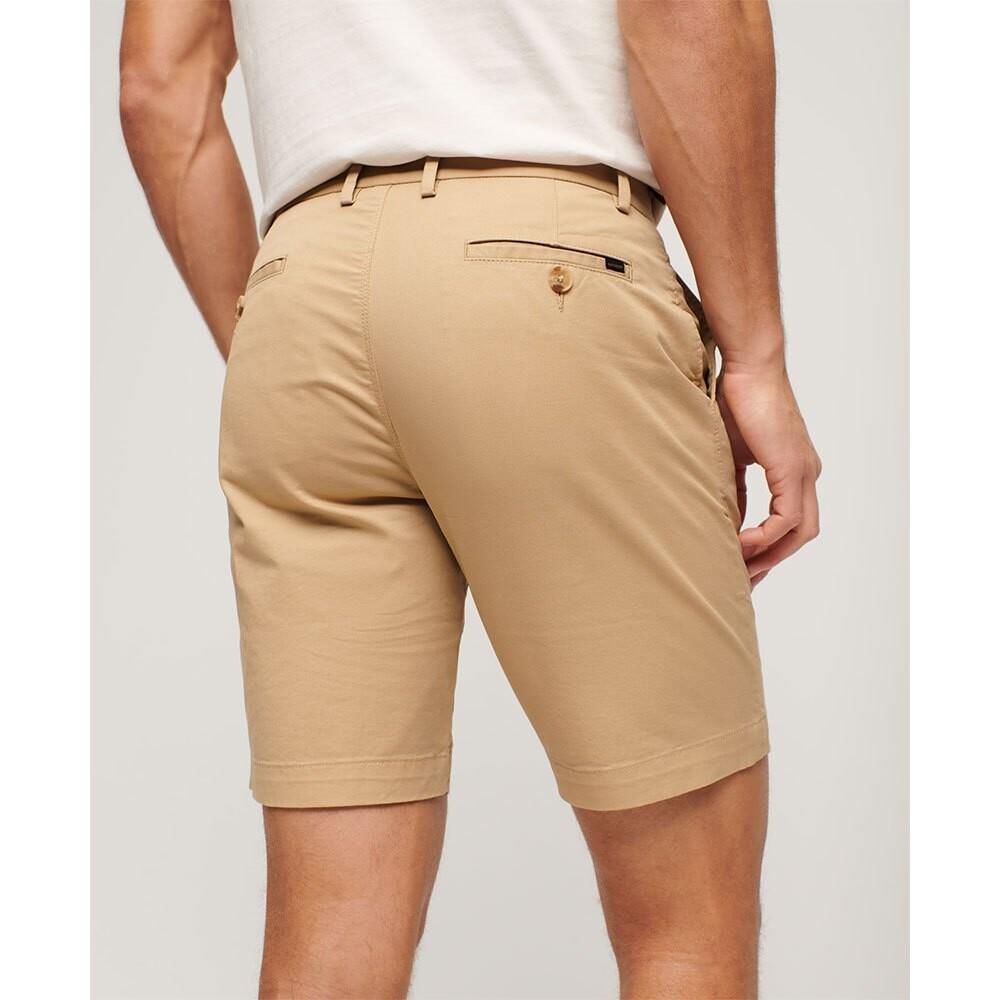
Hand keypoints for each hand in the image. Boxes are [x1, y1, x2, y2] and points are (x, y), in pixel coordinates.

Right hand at [717, 361, 820, 586]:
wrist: (748, 367)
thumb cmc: (736, 400)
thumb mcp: (730, 454)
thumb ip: (732, 488)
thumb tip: (725, 520)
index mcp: (794, 469)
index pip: (791, 522)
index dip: (769, 548)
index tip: (742, 564)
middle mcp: (807, 473)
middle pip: (802, 534)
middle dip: (773, 561)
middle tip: (744, 580)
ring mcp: (804, 471)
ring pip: (800, 532)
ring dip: (770, 555)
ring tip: (739, 568)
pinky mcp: (792, 469)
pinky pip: (786, 519)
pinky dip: (765, 537)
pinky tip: (739, 543)